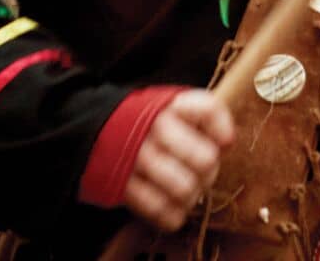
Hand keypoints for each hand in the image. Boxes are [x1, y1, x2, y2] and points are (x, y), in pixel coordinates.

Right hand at [121, 89, 235, 231]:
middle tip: (201, 174)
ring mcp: (136, 157)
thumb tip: (227, 142)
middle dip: (208, 173)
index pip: (208, 109)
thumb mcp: (168, 107)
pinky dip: (171, 215)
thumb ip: (199, 118)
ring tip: (185, 193)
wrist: (92, 130)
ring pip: (185, 189)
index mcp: (168, 105)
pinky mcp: (121, 185)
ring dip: (190, 197)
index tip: (224, 142)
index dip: (222, 129)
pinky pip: (159, 210)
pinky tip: (170, 207)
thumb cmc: (144, 123)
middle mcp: (153, 128)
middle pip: (205, 160)